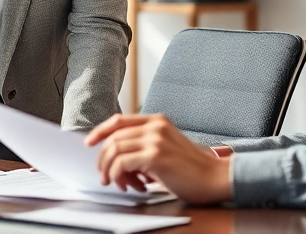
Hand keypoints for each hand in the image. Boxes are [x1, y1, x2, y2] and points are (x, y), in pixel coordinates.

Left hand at [84, 114, 232, 204]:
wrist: (216, 178)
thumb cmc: (194, 169)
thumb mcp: (168, 148)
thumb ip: (145, 147)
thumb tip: (119, 161)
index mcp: (157, 121)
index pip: (119, 120)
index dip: (100, 131)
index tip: (89, 143)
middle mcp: (155, 126)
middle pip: (113, 137)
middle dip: (103, 158)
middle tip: (104, 175)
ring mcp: (155, 139)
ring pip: (115, 149)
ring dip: (109, 169)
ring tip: (118, 183)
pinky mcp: (156, 156)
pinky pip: (122, 163)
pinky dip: (117, 175)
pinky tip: (127, 185)